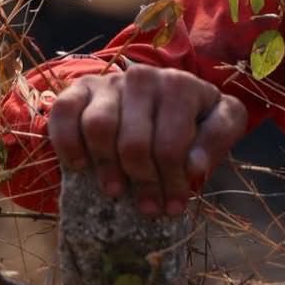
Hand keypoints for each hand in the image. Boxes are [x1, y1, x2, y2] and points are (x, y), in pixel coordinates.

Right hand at [47, 64, 246, 216]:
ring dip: (106, 167)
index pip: (172, 143)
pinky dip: (67, 143)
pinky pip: (64, 113)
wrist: (159, 97)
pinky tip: (79, 166)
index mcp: (181, 85)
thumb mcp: (221, 122)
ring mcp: (109, 82)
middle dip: (142, 182)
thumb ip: (218, 138)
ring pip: (98, 128)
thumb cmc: (192, 117)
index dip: (172, 181)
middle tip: (148, 207)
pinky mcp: (80, 88)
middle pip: (134, 142)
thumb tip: (194, 167)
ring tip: (116, 191)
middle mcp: (143, 77)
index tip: (174, 206)